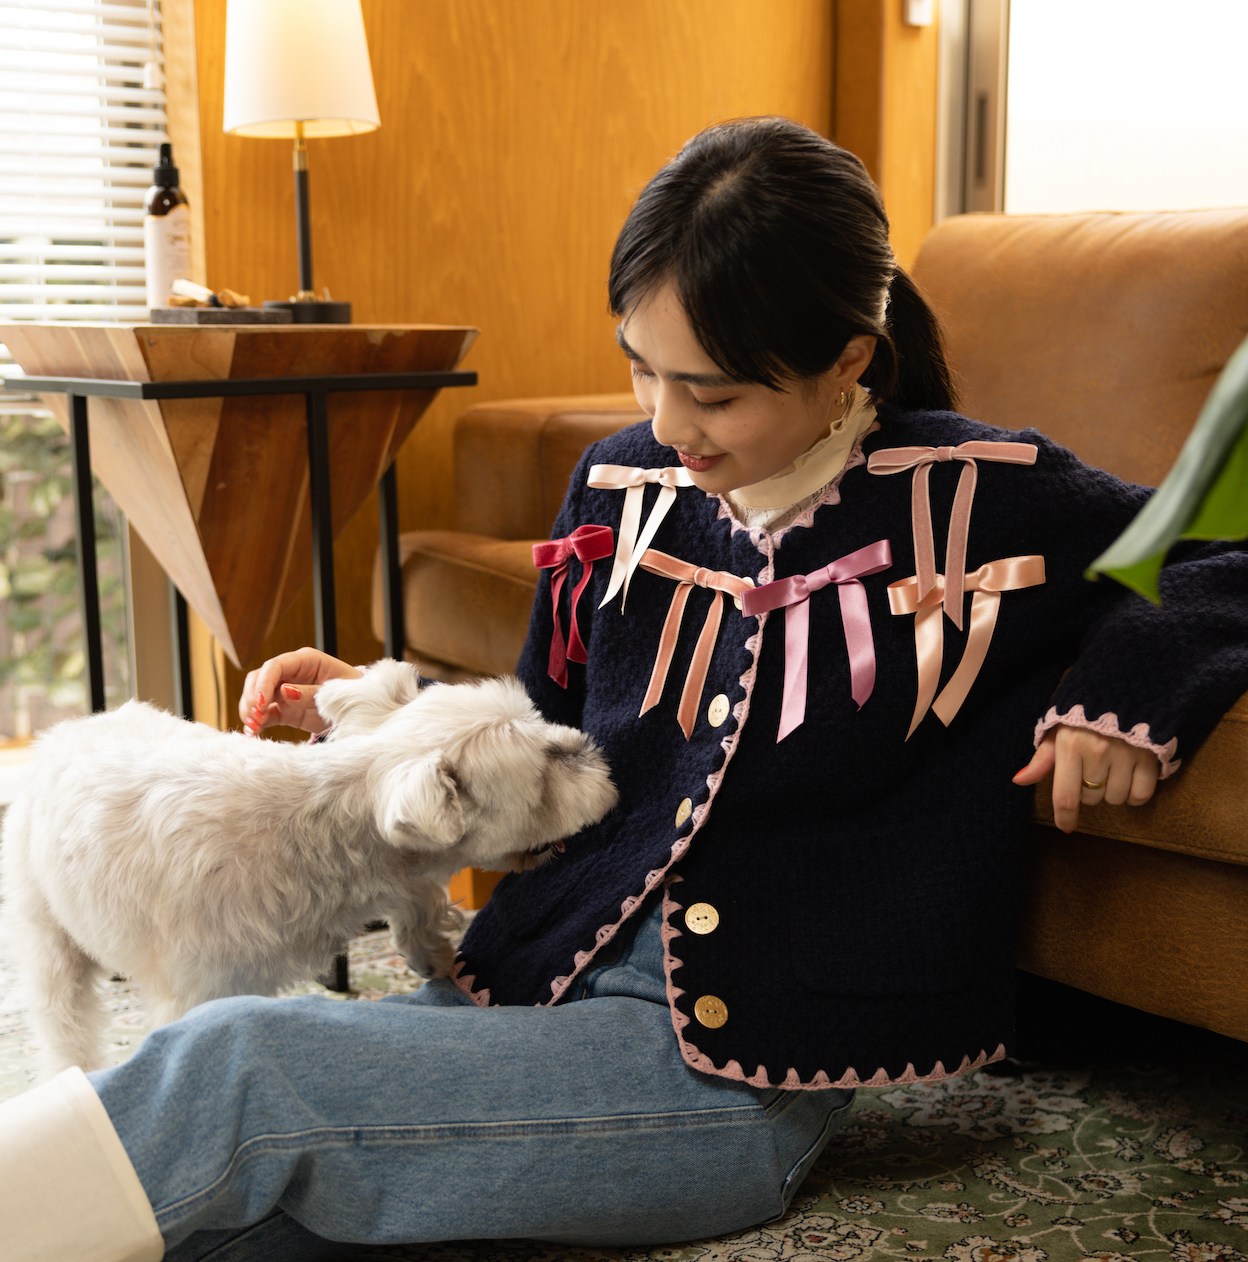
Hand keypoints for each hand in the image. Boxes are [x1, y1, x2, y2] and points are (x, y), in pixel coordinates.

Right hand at [239, 648, 361, 735]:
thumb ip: (310, 693)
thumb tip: (284, 691)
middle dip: (251, 697)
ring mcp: (285, 691)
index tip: (260, 703)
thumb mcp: (335, 694)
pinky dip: (257, 722)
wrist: (360, 712)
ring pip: (256, 695)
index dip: (263, 683)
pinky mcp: (284, 709)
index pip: (275, 666)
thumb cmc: (352, 695)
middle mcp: (291, 673)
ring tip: (253, 728)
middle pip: (259, 678)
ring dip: (250, 711)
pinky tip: (253, 733)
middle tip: (254, 717)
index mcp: (306, 660)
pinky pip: (265, 713)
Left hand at [1013, 725, 1159, 833]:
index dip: (1065, 817)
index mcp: (1070, 746)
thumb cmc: (1084, 711)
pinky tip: (1130, 778)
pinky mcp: (1151, 757)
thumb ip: (1042, 758)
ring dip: (1112, 792)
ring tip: (1112, 768)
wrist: (1128, 685)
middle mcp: (1098, 752)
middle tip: (1092, 768)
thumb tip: (1019, 780)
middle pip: (1091, 798)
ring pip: (1116, 799)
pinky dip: (1135, 795)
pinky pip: (1141, 795)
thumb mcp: (1059, 729)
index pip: (1065, 796)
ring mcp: (1126, 755)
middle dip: (1088, 791)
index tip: (1066, 827)